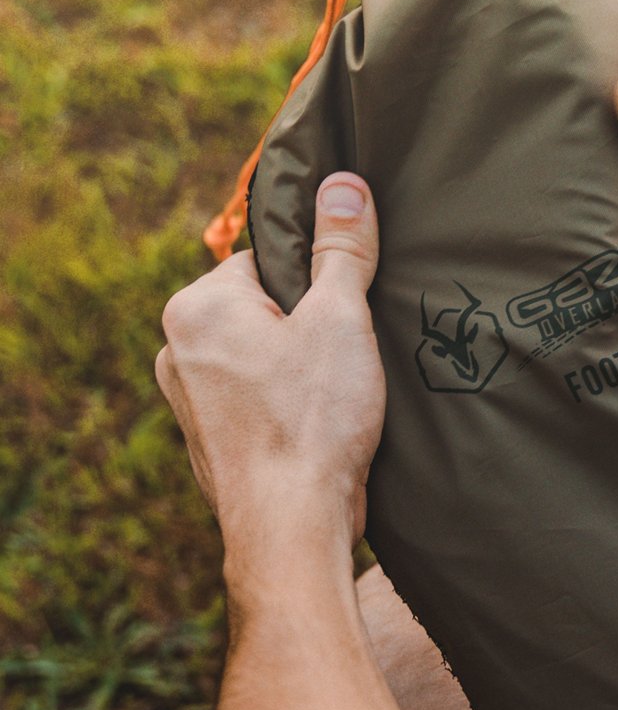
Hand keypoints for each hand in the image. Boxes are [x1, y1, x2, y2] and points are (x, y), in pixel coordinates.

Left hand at [155, 173, 385, 566]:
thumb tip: (343, 185)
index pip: (269, 262)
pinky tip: (321, 430)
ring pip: (260, 360)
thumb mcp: (340, 319)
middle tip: (349, 360)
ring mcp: (187, 402)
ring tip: (338, 399)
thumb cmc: (313, 420)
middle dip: (308, 330)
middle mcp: (177, 349)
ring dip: (299, 372)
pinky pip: (255, 403)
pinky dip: (287, 410)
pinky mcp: (208, 444)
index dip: (320, 285)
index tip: (348, 315)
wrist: (290, 525)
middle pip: (263, 311)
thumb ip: (341, 249)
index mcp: (199, 306)